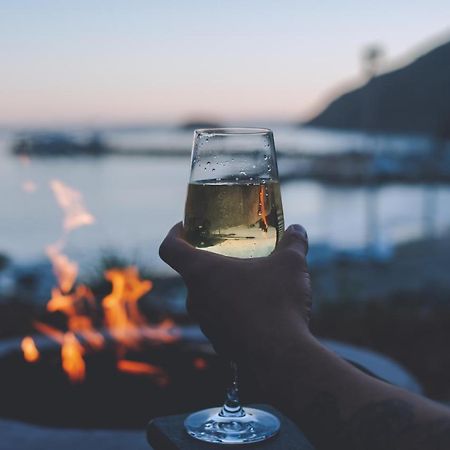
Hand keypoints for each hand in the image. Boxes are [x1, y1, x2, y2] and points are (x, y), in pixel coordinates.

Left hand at [159, 223, 311, 362]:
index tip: (185, 228)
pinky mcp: (218, 341)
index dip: (174, 233)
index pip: (169, 248)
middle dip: (209, 261)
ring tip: (248, 281)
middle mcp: (196, 297)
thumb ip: (293, 242)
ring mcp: (205, 323)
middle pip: (191, 272)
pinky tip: (258, 309)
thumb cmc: (277, 302)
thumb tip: (298, 229)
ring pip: (206, 297)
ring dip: (222, 287)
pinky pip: (220, 318)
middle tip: (228, 253)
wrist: (280, 356)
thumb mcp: (290, 264)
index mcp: (201, 271)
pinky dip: (232, 309)